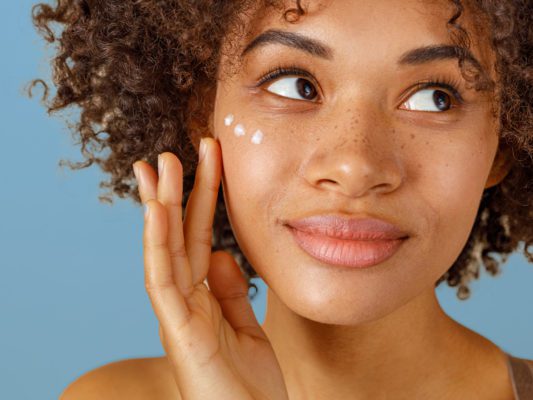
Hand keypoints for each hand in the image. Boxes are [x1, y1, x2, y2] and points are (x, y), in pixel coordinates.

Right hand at [132, 137, 288, 399]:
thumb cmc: (247, 385)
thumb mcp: (245, 328)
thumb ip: (231, 291)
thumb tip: (219, 253)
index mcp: (202, 298)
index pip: (197, 238)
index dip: (198, 200)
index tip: (202, 162)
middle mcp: (185, 302)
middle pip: (177, 237)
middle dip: (174, 193)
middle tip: (171, 152)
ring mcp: (178, 316)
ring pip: (163, 253)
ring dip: (159, 208)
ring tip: (157, 168)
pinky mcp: (180, 334)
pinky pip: (165, 283)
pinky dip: (158, 247)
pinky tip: (157, 213)